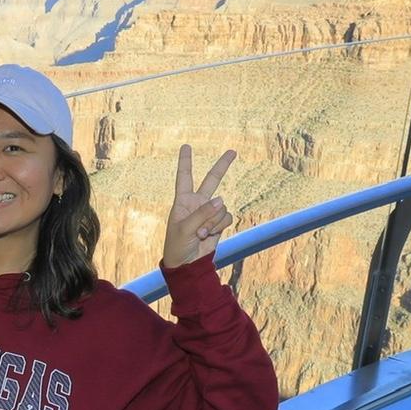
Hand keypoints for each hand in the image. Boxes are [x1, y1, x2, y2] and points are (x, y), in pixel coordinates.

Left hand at [163, 144, 235, 267]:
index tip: (186, 146)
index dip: (185, 162)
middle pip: (212, 180)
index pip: (184, 177)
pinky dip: (220, 226)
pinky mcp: (218, 223)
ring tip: (200, 234)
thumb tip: (222, 200)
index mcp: (182, 201)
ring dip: (213, 222)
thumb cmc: (177, 245)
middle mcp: (197, 203)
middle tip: (233, 151)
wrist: (187, 263)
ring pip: (221, 207)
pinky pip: (227, 217)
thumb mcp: (185, 229)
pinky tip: (209, 235)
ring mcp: (209, 212)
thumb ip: (202, 214)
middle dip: (223, 166)